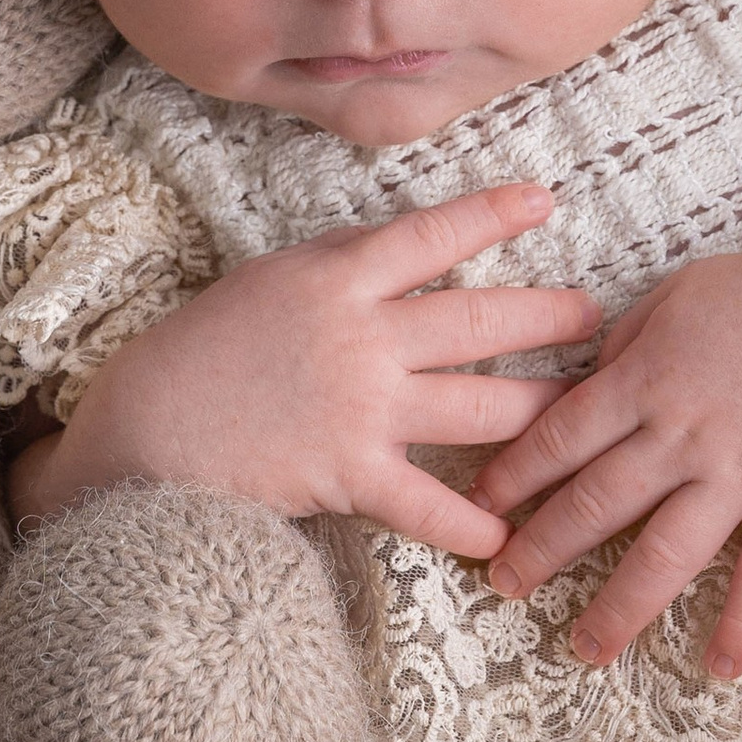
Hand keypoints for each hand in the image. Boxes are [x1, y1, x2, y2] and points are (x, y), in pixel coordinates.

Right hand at [23, 182, 599, 551]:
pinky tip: (508, 538)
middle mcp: (362, 336)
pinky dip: (471, 524)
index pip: (432, 236)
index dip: (493, 214)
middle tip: (596, 315)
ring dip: (541, 410)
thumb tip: (397, 249)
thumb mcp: (266, 283)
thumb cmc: (196, 351)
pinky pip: (429, 503)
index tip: (545, 202)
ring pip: (481, 405)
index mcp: (336, 278)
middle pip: (480, 319)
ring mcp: (362, 406)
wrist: (145, 431)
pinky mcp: (352, 473)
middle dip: (549, 315)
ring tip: (585, 411)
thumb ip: (336, 267)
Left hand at [472, 226, 741, 669]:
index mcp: (644, 381)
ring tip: (586, 650)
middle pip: (596, 505)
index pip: (559, 439)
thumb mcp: (675, 297)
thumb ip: (624, 347)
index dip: (513, 479)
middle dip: (541, 551)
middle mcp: (682, 434)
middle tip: (505, 588)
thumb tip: (581, 387)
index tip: (479, 513)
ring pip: (666, 554)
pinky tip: (718, 666)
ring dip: (620, 608)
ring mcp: (741, 472)